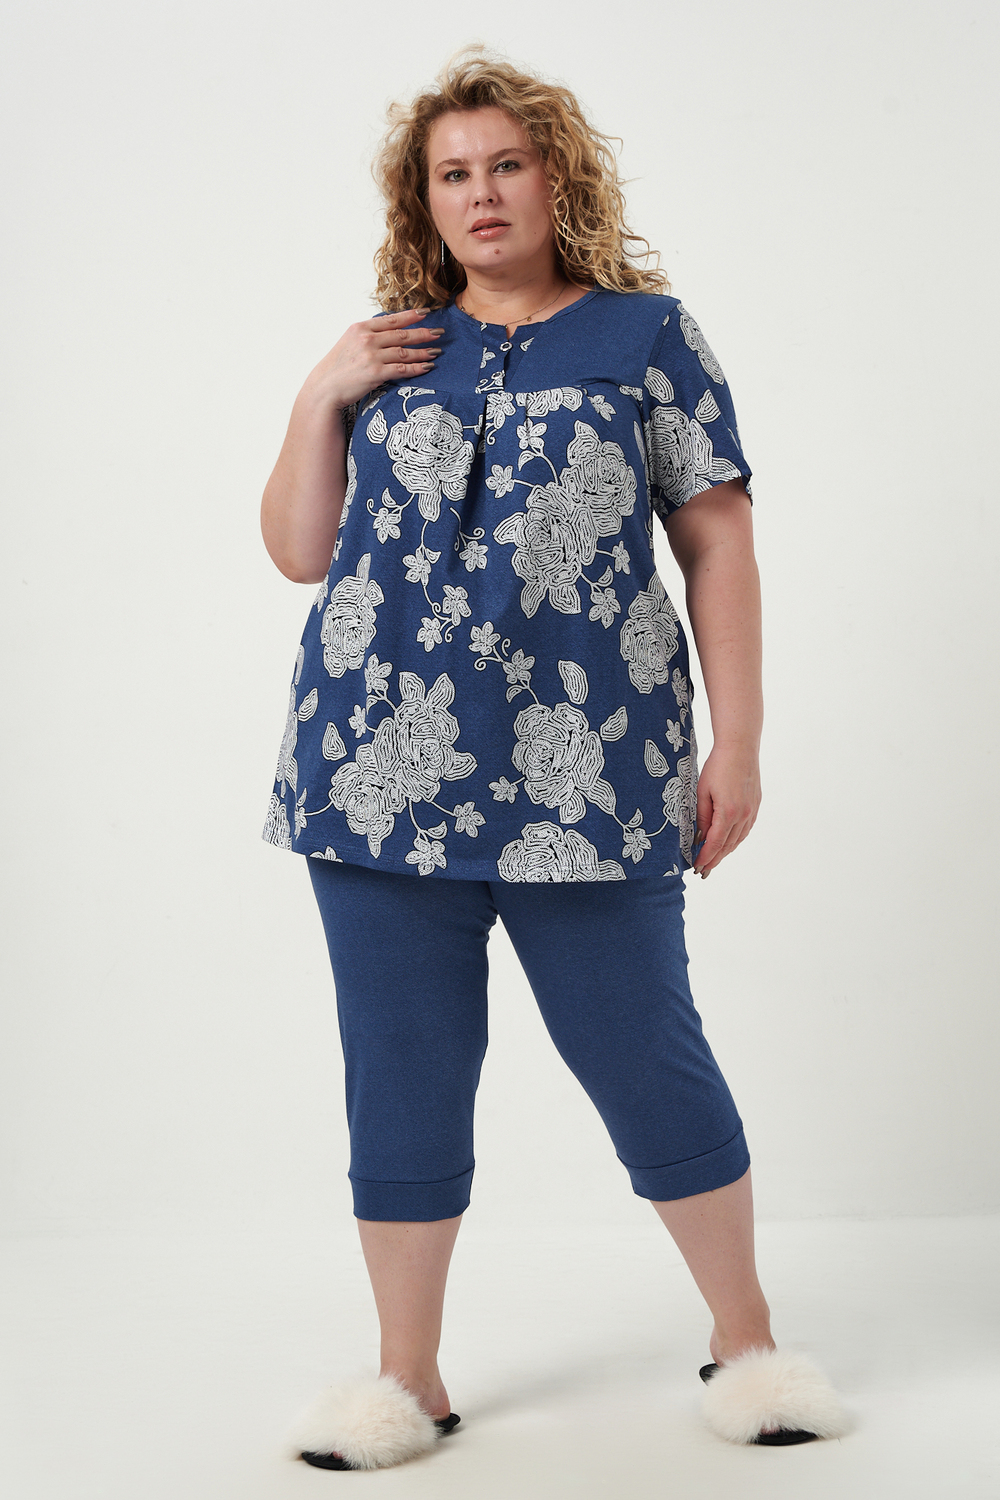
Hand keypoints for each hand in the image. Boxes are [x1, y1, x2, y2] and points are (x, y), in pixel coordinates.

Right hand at [305, 308, 443, 409]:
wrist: (325, 387)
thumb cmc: (338, 367)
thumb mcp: (350, 342)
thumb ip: (368, 335)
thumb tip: (389, 331)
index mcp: (361, 327)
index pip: (391, 319)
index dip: (411, 315)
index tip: (426, 313)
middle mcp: (367, 339)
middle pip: (402, 334)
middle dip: (423, 333)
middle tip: (439, 332)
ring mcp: (371, 356)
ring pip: (404, 351)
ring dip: (423, 351)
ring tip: (437, 351)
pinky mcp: (375, 373)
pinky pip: (402, 369)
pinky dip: (417, 368)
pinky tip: (428, 366)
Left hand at [692, 744, 760, 877]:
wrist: (739, 749)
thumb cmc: (717, 767)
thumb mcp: (702, 792)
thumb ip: (703, 817)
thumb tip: (700, 837)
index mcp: (728, 813)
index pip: (715, 843)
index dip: (706, 857)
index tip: (698, 867)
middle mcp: (743, 815)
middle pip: (728, 845)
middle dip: (715, 859)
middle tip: (704, 870)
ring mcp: (751, 811)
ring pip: (738, 839)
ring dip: (726, 851)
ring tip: (714, 859)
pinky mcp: (755, 805)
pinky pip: (745, 829)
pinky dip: (736, 839)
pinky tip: (728, 842)